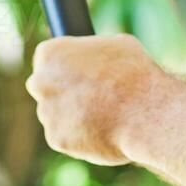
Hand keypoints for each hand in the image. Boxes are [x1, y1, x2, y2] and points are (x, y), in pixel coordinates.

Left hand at [26, 33, 163, 165]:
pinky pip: (65, 135)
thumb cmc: (135, 75)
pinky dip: (79, 135)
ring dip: (71, 114)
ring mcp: (46, 113)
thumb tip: (94, 57)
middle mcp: (40, 82)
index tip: (81, 70)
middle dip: (61, 89)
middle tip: (89, 93)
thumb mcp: (117, 45)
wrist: (145, 114)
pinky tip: (102, 130)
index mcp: (51, 54)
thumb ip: (93, 51)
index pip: (48, 56)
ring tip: (104, 113)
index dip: (66, 63)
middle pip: (44, 85)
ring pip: (54, 113)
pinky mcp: (55, 139)